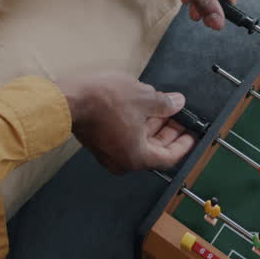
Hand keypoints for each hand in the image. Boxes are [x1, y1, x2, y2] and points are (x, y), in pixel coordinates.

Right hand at [55, 72, 194, 173]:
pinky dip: (137, 126)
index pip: (169, 157)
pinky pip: (125, 138)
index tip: (192, 134)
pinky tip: (143, 108)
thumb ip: (165, 104)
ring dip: (152, 127)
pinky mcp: (98, 143)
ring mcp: (109, 154)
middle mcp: (123, 161)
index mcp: (138, 157)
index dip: (184, 144)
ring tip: (162, 107)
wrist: (67, 99)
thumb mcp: (144, 97)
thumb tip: (177, 103)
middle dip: (168, 132)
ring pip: (138, 143)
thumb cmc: (104, 101)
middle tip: (179, 116)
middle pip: (154, 151)